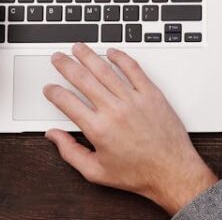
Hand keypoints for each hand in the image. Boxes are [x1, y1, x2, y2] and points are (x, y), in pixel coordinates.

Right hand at [43, 45, 218, 214]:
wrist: (172, 170)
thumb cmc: (138, 173)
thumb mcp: (96, 171)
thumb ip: (70, 152)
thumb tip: (53, 135)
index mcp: (98, 129)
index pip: (67, 102)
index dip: (54, 92)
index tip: (49, 87)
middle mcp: (115, 110)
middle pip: (83, 79)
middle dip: (66, 65)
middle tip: (58, 57)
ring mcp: (134, 99)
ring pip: (106, 70)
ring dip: (89, 56)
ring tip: (78, 48)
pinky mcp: (152, 94)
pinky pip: (134, 70)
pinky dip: (122, 58)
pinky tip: (112, 51)